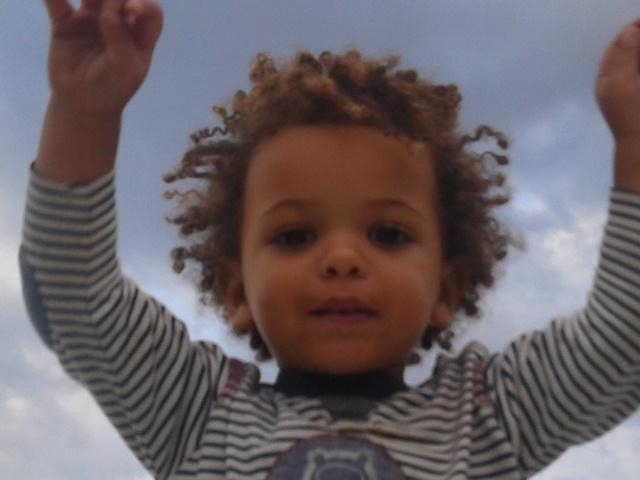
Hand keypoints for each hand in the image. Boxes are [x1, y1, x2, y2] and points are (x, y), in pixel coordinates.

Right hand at [43, 0, 162, 114]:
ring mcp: (92, 19)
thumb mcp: (124, 69)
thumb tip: (109, 14)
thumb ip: (120, 40)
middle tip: (107, 9)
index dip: (144, 3)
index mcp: (140, 34)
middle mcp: (119, 21)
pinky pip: (57, 3)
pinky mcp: (66, 23)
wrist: (82, 104)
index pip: (150, 10)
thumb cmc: (112, 87)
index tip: (131, 9)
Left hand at [595, 20, 639, 142]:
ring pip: (636, 63)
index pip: (616, 48)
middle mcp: (619, 82)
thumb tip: (630, 30)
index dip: (629, 33)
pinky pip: (637, 72)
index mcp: (607, 80)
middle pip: (629, 53)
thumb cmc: (631, 112)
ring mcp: (632, 88)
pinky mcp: (637, 93)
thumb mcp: (624, 82)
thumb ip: (626, 56)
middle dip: (638, 41)